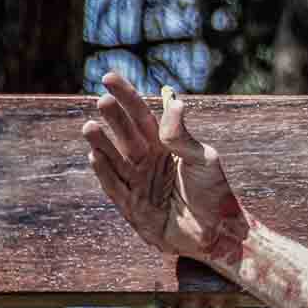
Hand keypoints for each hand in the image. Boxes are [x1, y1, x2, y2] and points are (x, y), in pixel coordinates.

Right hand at [83, 72, 247, 263]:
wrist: (218, 231)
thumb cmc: (214, 192)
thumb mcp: (203, 159)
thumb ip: (183, 136)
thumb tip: (173, 102)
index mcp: (165, 146)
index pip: (142, 116)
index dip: (127, 97)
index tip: (108, 76)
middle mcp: (147, 161)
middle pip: (126, 135)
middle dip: (114, 118)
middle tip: (103, 100)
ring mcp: (138, 183)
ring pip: (115, 159)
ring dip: (101, 144)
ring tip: (89, 127)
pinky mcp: (132, 207)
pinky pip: (115, 186)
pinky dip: (104, 172)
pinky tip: (94, 156)